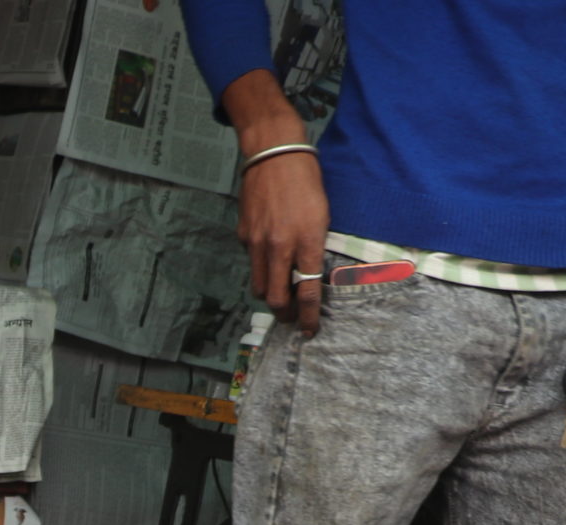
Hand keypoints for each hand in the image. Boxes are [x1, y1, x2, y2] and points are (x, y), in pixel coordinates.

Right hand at [240, 154, 330, 334]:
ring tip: (280, 291)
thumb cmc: (306, 180)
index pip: (307, 291)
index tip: (309, 330)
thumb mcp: (322, 214)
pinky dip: (261, 266)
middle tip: (292, 317)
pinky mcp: (243, 234)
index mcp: (306, 240)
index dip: (307, 316)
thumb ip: (314, 247)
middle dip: (284, 314)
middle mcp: (279, 246)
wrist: (274, 153)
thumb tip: (308, 273)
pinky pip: (252, 261)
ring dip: (270, 294)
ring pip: (259, 285)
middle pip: (275, 298)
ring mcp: (257, 242)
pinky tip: (269, 252)